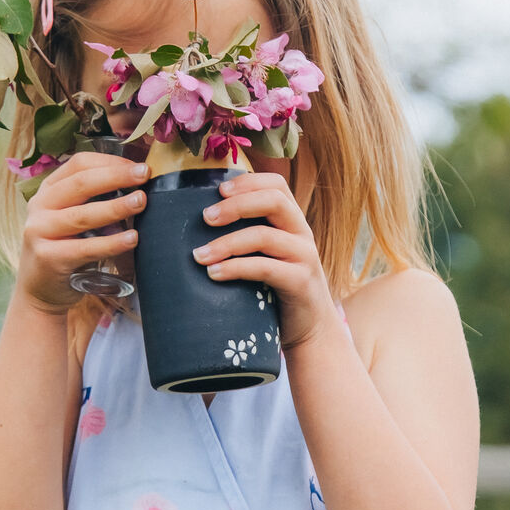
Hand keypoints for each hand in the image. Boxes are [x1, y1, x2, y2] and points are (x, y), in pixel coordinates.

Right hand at [17, 151, 147, 314]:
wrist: (38, 291)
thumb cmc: (64, 249)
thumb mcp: (71, 218)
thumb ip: (93, 201)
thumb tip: (136, 186)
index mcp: (48, 190)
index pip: (79, 165)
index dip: (110, 162)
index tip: (137, 167)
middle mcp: (39, 206)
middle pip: (81, 184)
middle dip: (116, 177)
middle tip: (144, 175)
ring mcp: (39, 231)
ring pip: (83, 215)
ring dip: (116, 207)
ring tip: (141, 202)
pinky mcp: (48, 258)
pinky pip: (85, 248)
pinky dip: (112, 243)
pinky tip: (132, 238)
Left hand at [194, 169, 337, 347]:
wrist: (310, 328)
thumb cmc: (277, 287)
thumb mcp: (267, 254)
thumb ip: (249, 234)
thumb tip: (200, 220)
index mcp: (292, 221)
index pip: (276, 185)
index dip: (248, 181)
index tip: (218, 189)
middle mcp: (301, 233)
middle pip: (274, 201)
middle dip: (236, 205)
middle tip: (206, 218)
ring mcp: (304, 257)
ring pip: (264, 236)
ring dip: (226, 243)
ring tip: (199, 255)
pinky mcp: (300, 283)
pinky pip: (265, 268)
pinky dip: (235, 268)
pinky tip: (214, 274)